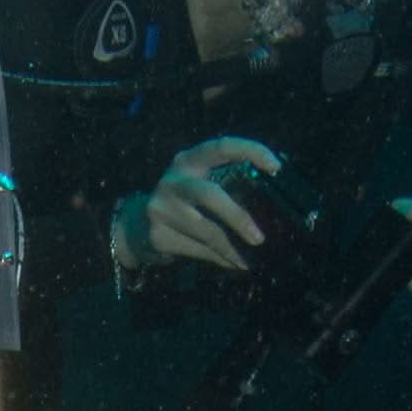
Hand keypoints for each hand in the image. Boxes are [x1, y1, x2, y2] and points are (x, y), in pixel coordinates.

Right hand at [113, 136, 287, 275]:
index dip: (250, 151)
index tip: (276, 167)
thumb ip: (227, 188)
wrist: (135, 227)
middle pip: (209, 195)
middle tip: (260, 238)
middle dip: (237, 217)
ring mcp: (161, 208)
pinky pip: (197, 249)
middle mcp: (173, 180)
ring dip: (232, 248)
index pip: (221, 147)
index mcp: (189, 161)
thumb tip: (273, 209)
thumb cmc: (183, 205)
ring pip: (206, 230)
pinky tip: (233, 263)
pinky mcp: (158, 235)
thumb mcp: (199, 186)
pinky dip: (220, 258)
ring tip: (248, 260)